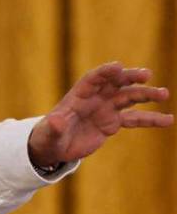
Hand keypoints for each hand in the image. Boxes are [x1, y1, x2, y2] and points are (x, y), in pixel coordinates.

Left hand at [28, 62, 172, 166]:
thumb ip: (54, 127)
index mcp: (78, 96)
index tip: (118, 67)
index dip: (105, 72)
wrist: (55, 147)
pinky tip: (168, 120)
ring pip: (129, 98)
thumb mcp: (49, 134)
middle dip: (130, 78)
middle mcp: (95, 98)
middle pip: (115, 83)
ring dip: (146, 95)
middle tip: (147, 75)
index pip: (93, 79)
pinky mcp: (113, 122)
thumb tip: (55, 121)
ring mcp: (106, 109)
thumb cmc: (49, 136)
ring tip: (164, 94)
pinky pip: (135, 119)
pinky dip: (151, 119)